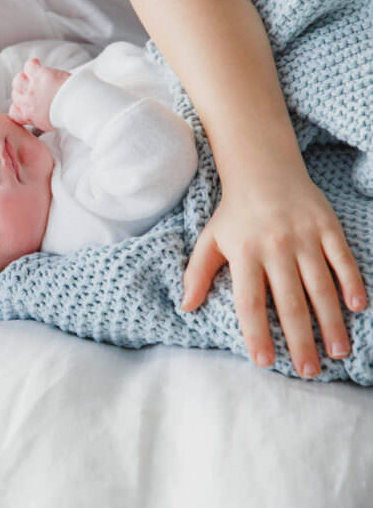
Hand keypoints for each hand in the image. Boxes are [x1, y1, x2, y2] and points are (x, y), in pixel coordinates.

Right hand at [9, 58, 69, 131]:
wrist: (77, 105)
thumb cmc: (68, 115)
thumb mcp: (49, 124)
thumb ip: (39, 119)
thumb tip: (39, 116)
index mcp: (29, 116)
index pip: (13, 111)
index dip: (18, 105)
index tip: (24, 102)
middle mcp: (27, 102)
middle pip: (15, 93)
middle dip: (23, 90)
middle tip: (33, 86)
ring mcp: (32, 88)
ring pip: (18, 79)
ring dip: (25, 77)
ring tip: (35, 75)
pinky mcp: (38, 75)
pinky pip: (28, 66)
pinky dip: (32, 63)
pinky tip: (37, 63)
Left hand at [182, 173, 366, 377]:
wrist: (263, 171)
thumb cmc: (234, 213)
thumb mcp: (209, 240)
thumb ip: (197, 273)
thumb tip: (186, 307)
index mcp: (244, 254)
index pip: (249, 302)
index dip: (256, 333)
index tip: (264, 362)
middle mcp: (274, 248)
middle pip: (289, 302)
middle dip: (300, 340)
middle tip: (308, 372)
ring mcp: (303, 238)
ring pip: (320, 286)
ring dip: (331, 322)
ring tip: (337, 352)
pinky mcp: (327, 227)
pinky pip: (342, 259)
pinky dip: (351, 282)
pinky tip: (357, 308)